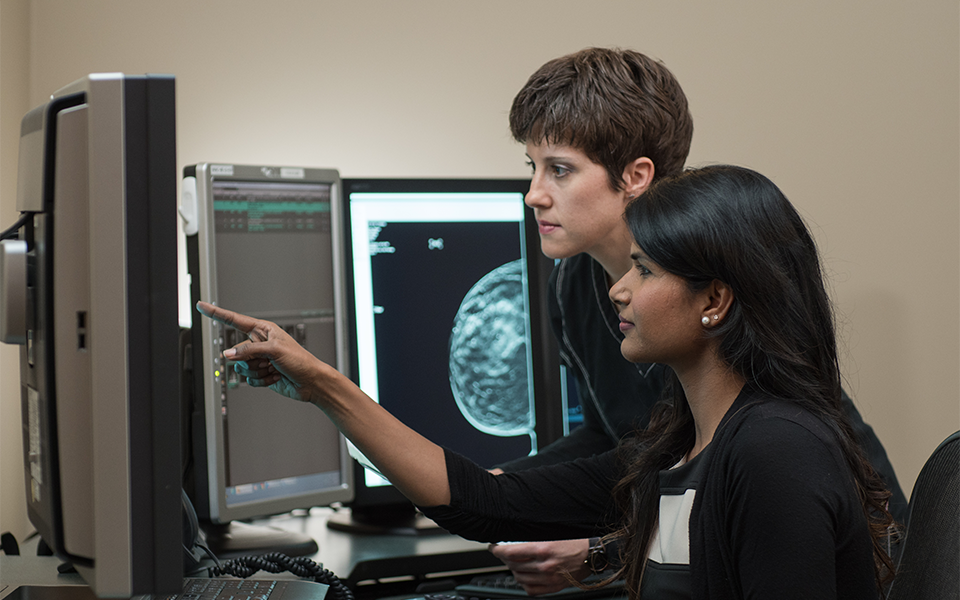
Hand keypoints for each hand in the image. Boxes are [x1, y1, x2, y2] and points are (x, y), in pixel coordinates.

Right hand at [196, 301, 331, 404]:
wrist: (310, 382)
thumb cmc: (300, 361)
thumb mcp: (274, 351)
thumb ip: (248, 351)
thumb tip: (228, 354)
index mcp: (263, 330)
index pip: (235, 320)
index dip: (217, 313)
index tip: (202, 306)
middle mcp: (259, 343)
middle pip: (237, 352)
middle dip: (253, 360)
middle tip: (270, 362)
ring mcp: (259, 359)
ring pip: (241, 367)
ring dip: (258, 372)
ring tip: (274, 369)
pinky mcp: (261, 373)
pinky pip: (249, 379)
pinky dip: (261, 381)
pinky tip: (275, 378)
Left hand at [489, 539, 590, 595]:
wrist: (593, 555)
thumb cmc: (575, 542)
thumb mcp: (552, 535)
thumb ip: (533, 541)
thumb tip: (515, 543)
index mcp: (543, 549)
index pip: (510, 552)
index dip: (498, 550)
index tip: (494, 548)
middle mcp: (544, 565)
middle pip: (513, 565)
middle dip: (504, 559)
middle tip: (504, 554)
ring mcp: (549, 578)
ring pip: (520, 578)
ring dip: (514, 571)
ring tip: (515, 565)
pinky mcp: (553, 587)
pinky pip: (531, 590)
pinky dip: (524, 584)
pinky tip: (525, 577)